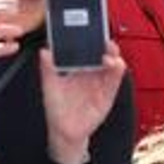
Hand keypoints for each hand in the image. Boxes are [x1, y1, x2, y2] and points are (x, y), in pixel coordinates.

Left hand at [39, 40, 126, 163]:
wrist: (65, 132)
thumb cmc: (57, 109)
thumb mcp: (50, 87)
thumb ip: (48, 69)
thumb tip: (45, 51)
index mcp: (78, 69)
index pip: (87, 51)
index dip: (91, 41)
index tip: (90, 32)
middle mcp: (92, 73)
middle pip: (103, 55)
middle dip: (106, 46)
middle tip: (104, 40)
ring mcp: (101, 83)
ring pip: (112, 65)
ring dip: (113, 57)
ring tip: (109, 53)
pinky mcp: (108, 93)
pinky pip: (115, 80)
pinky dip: (118, 71)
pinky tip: (116, 64)